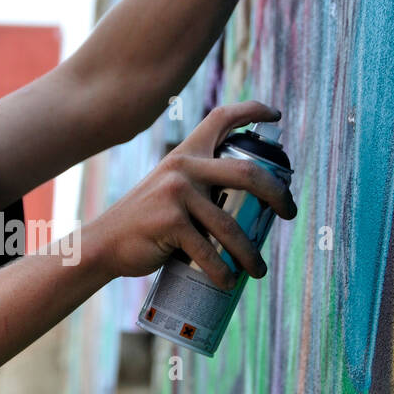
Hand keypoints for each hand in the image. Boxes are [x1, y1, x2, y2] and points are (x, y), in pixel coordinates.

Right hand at [85, 101, 297, 289]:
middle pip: (247, 173)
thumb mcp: (167, 190)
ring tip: (259, 270)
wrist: (103, 244)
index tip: (275, 116)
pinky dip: (222, 272)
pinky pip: (209, 252)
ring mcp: (177, 194)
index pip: (221, 118)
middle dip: (277, 194)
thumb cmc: (143, 224)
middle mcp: (183, 167)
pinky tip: (228, 282)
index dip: (252, 110)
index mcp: (185, 154)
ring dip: (250, 254)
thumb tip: (246, 205)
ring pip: (231, 227)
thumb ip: (198, 187)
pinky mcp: (170, 222)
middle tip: (290, 213)